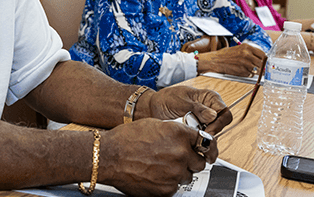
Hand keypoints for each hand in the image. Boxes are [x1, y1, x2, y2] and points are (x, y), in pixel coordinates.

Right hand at [101, 119, 217, 196]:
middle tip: (176, 158)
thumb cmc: (126, 139)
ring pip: (188, 176)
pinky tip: (154, 174)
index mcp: (179, 134)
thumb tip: (186, 138)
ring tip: (160, 166)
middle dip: (190, 161)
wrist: (108, 156)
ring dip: (179, 172)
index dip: (203, 146)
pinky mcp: (166, 190)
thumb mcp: (154, 124)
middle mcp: (180, 154)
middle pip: (200, 162)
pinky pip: (174, 187)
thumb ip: (175, 131)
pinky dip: (167, 183)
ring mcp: (174, 173)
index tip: (204, 150)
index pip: (206, 142)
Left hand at [144, 85, 230, 133]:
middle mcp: (209, 108)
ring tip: (192, 137)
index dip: (219, 123)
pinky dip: (198, 140)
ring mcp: (204, 119)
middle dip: (212, 132)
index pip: (225, 113)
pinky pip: (204, 137)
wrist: (153, 108)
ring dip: (204, 137)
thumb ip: (197, 108)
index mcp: (209, 97)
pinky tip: (190, 139)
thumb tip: (213, 115)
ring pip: (213, 133)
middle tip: (200, 137)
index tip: (208, 131)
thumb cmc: (166, 99)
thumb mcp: (181, 101)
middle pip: (221, 125)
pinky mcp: (198, 128)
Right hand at [196, 44, 265, 77]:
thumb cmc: (225, 55)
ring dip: (256, 72)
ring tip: (249, 70)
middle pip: (262, 63)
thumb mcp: (238, 49)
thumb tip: (260, 59)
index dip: (265, 60)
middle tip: (262, 70)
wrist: (215, 60)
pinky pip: (250, 75)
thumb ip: (249, 53)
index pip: (263, 54)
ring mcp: (245, 63)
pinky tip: (242, 71)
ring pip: (257, 70)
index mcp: (247, 47)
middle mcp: (247, 54)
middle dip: (263, 67)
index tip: (266, 63)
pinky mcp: (242, 71)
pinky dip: (248, 75)